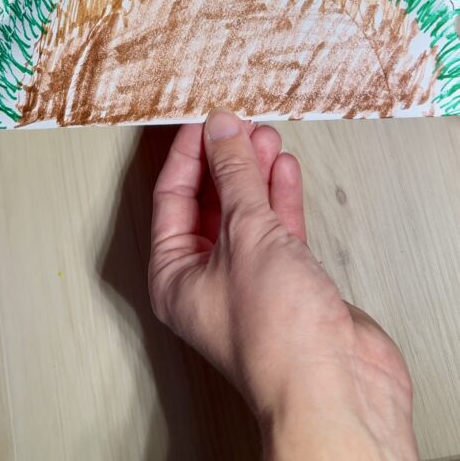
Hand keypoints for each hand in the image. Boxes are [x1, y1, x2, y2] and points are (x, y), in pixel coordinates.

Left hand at [149, 110, 417, 459]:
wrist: (336, 386)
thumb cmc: (277, 338)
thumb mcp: (246, 234)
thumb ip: (234, 175)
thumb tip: (221, 132)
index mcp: (173, 275)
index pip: (171, 197)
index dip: (188, 154)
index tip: (204, 121)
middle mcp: (205, 280)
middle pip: (208, 203)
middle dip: (224, 160)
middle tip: (237, 125)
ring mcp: (248, 282)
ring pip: (245, 213)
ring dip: (254, 173)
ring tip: (263, 137)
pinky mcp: (287, 284)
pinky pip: (275, 229)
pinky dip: (279, 197)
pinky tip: (283, 170)